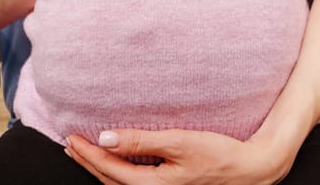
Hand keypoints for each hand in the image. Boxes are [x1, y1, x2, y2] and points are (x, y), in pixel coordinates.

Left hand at [65, 128, 290, 184]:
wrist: (249, 170)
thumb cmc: (219, 156)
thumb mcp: (179, 143)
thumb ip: (141, 141)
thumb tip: (106, 138)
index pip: (109, 169)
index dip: (88, 154)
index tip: (72, 138)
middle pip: (110, 179)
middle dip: (88, 162)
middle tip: (71, 145)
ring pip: (120, 181)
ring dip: (101, 166)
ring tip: (87, 153)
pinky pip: (133, 180)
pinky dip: (118, 169)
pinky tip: (118, 159)